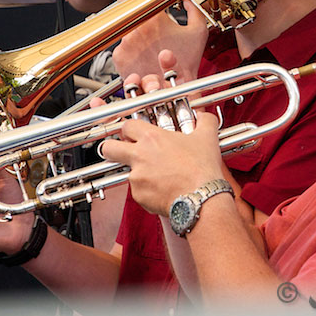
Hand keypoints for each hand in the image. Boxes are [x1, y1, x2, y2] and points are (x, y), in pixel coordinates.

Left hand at [100, 72, 225, 216]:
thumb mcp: (207, 137)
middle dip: (111, 148)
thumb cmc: (202, 168)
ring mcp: (136, 177)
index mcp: (152, 138)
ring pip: (127, 172)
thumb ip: (204, 121)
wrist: (202, 197)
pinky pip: (137, 191)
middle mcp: (139, 156)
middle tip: (123, 151)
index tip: (134, 134)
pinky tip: (163, 189)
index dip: (129, 129)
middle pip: (108, 148)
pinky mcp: (139, 196)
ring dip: (138, 172)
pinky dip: (147, 191)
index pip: (127, 125)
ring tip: (158, 176)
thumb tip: (204, 117)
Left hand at [112, 0, 208, 82]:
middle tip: (148, 34)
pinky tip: (142, 60)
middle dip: (137, 25)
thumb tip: (187, 1)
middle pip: (129, 19)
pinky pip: (121, 51)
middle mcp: (135, 29)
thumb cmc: (186, 61)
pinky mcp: (119, 58)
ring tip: (148, 51)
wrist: (174, 87)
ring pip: (125, 36)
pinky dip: (129, 54)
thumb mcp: (198, 31)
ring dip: (134, 41)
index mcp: (153, 18)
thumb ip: (194, 10)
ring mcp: (125, 44)